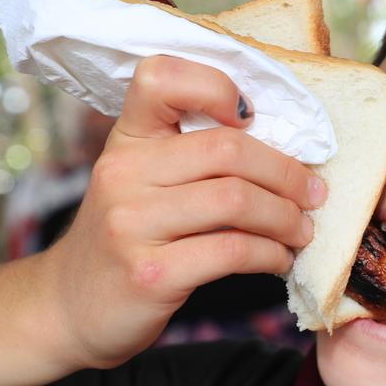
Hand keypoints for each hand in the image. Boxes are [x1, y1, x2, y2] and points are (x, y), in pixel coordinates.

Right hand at [39, 56, 325, 369]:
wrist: (71, 308)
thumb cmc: (127, 236)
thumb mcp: (143, 180)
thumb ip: (191, 154)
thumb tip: (288, 147)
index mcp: (127, 138)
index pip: (162, 77)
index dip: (217, 86)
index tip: (255, 118)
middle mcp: (123, 172)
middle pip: (228, 148)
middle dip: (287, 173)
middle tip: (313, 194)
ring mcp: (132, 223)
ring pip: (237, 200)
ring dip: (287, 217)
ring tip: (301, 230)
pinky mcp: (150, 273)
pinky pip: (232, 250)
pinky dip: (270, 254)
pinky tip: (279, 260)